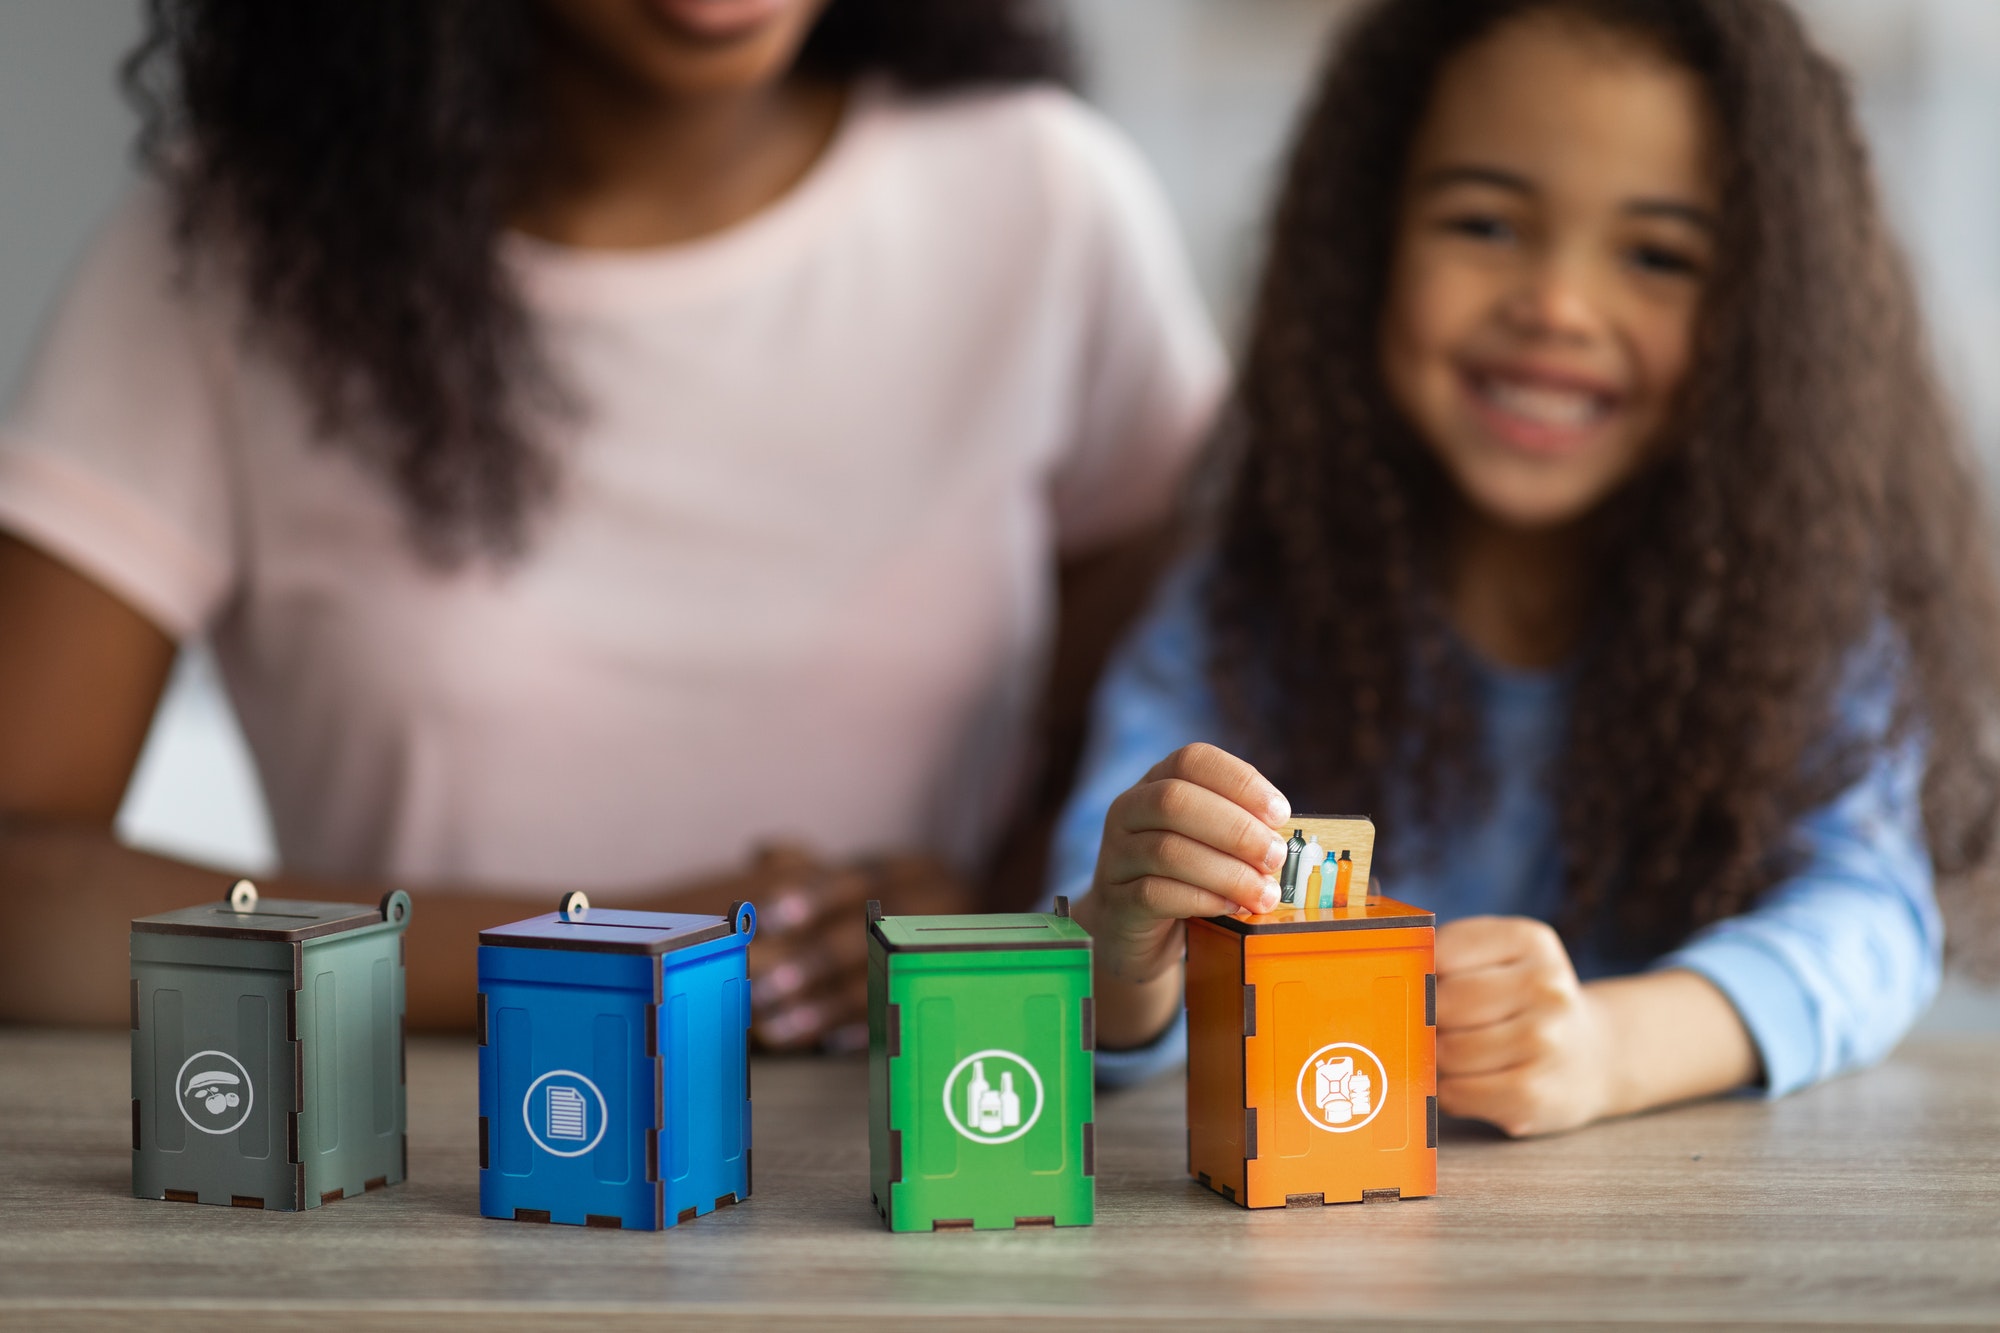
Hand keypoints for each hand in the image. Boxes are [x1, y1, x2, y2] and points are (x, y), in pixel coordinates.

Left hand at [743, 844, 969, 1052]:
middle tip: (762, 989)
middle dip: (812, 965)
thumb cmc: (909, 898)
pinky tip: (827, 1044)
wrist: (986, 928)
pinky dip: (864, 1029)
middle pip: (872, 934)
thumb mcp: (876, 870)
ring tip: (778, 1029)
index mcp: (914, 872)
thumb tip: (760, 851)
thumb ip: (816, 864)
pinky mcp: (947, 993)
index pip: (863, 878)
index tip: (769, 919)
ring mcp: (945, 952)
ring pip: (881, 982)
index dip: (816, 896)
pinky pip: (904, 1015)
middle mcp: (937, 909)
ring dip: (825, 1008)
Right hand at [1072, 744, 1289, 1046]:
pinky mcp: (1116, 899)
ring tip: (1264, 894)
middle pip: (1175, 801)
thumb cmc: (1187, 875)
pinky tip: (1232, 908)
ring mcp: (1116, 854)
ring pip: (1167, 851)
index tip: (1282, 814)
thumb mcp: (1211, 840)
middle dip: (1236, 830)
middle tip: (1276, 857)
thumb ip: (1241, 828)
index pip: (1193, 760)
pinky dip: (1203, 900)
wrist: (1137, 928)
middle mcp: (1129, 809)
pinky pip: (1155, 894)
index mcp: (1157, 781)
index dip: (1241, 782)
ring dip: (1227, 873)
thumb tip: (1290, 841)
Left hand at [1433, 916, 1614, 1136]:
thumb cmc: (1520, 1003)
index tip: (1423, 986)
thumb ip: (1449, 956)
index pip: (1441, 954)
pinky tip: (1464, 1081)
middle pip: (1446, 1003)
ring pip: (1449, 1051)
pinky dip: (1448, 1091)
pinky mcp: (1535, 1093)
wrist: (1592, 1056)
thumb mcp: (1499, 958)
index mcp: (1529, 940)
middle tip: (1434, 1025)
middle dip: (1428, 1019)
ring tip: (1452, 1054)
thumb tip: (1389, 978)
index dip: (1421, 975)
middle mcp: (1546, 987)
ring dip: (1436, 1058)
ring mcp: (1546, 1041)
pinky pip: (1459, 1092)